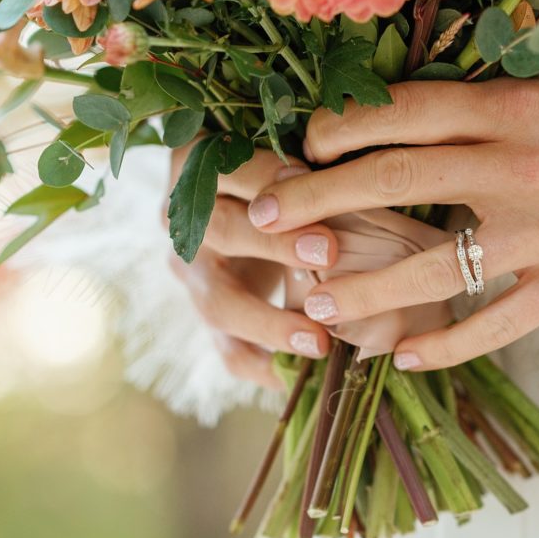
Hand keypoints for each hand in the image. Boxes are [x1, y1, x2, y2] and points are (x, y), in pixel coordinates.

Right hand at [168, 146, 337, 387]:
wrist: (252, 210)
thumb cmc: (286, 177)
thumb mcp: (287, 162)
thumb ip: (305, 168)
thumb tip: (352, 178)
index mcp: (198, 169)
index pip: (225, 170)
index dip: (263, 176)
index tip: (307, 180)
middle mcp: (186, 223)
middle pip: (220, 232)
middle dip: (273, 244)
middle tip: (326, 252)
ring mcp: (194, 275)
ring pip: (220, 304)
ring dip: (269, 324)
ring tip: (319, 341)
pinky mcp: (213, 316)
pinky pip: (230, 352)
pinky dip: (267, 366)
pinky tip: (304, 375)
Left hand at [245, 73, 538, 370]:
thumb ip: (488, 110)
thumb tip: (403, 126)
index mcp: (518, 110)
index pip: (407, 114)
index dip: (342, 128)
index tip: (300, 147)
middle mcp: (524, 168)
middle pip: (398, 183)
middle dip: (318, 203)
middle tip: (263, 222)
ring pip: (437, 267)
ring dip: (367, 291)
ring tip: (316, 308)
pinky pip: (496, 323)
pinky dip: (446, 346)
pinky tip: (404, 361)